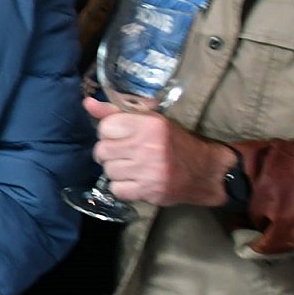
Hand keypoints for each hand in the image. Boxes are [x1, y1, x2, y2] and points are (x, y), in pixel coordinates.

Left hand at [86, 97, 234, 207]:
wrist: (206, 171)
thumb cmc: (174, 142)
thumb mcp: (150, 120)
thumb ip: (116, 111)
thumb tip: (87, 103)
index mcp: (149, 125)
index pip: (105, 127)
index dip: (109, 133)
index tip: (120, 136)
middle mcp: (148, 147)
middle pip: (102, 151)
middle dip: (109, 153)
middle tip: (124, 154)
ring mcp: (148, 171)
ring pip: (108, 171)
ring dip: (116, 170)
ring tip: (132, 167)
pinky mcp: (149, 191)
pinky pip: (116, 190)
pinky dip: (122, 187)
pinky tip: (135, 181)